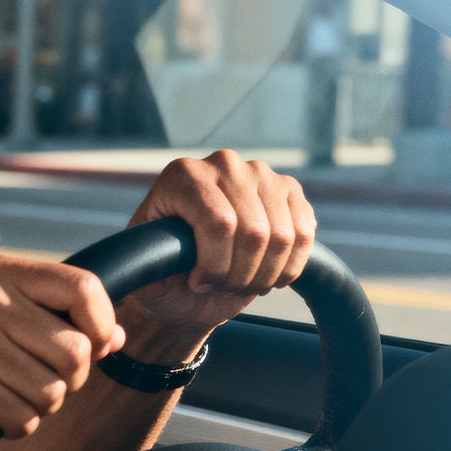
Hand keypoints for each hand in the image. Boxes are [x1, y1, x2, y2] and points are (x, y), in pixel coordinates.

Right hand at [0, 254, 125, 447]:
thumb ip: (49, 318)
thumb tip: (116, 338)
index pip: (84, 287)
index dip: (101, 326)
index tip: (93, 349)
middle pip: (76, 350)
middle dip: (65, 381)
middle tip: (28, 382)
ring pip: (54, 391)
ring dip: (36, 407)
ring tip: (0, 396)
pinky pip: (23, 418)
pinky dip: (12, 427)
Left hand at [118, 150, 315, 363]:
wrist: (187, 286)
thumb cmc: (163, 278)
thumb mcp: (145, 271)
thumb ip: (150, 260)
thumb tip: (174, 256)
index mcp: (182, 175)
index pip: (219, 222)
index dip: (215, 265)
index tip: (197, 283)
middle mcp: (223, 164)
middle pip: (255, 232)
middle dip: (239, 275)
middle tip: (220, 285)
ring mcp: (260, 173)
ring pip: (283, 237)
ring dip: (263, 274)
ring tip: (239, 281)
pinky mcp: (289, 191)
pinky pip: (306, 235)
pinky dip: (288, 267)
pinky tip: (265, 273)